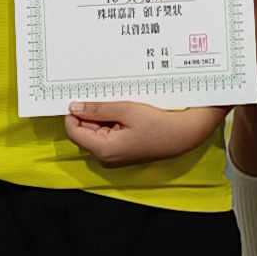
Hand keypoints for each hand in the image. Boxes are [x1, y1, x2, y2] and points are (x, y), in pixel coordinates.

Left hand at [65, 99, 220, 164]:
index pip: (73, 130)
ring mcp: (114, 156)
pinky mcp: (121, 152)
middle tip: (105, 97)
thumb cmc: (159, 124)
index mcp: (104, 149)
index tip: (79, 98)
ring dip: (103, 117)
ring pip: (96, 133)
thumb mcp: (126, 110)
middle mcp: (106, 157)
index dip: (74, 113)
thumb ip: (98, 109)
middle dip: (91, 114)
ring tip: (120, 105)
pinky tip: (124, 113)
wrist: (183, 135)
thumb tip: (76, 107)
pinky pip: (107, 136)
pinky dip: (111, 123)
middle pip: (84, 132)